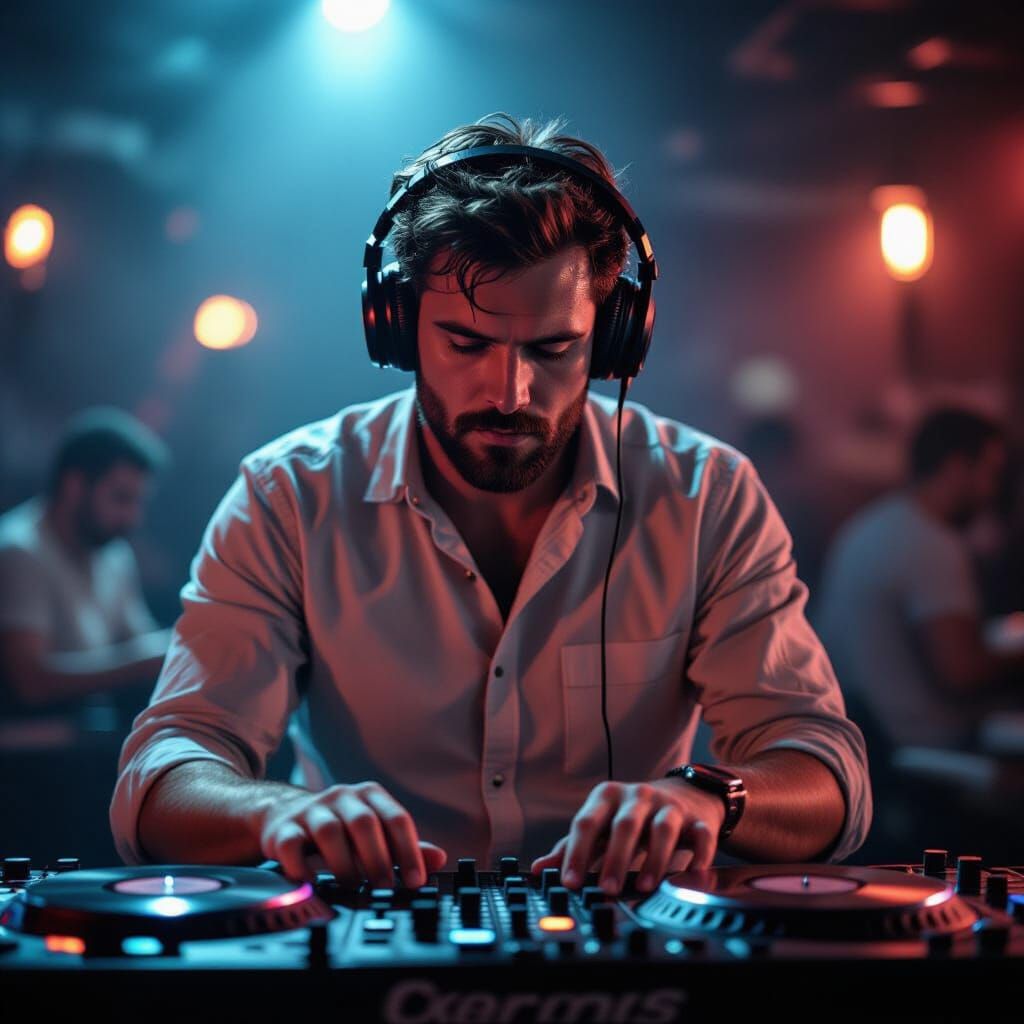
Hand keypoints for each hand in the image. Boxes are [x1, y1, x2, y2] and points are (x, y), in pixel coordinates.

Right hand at [256, 781, 446, 886]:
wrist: (285, 816)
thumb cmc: (341, 831)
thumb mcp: (375, 833)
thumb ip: (405, 847)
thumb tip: (439, 859)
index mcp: (370, 796)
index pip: (396, 818)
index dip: (409, 851)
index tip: (415, 881)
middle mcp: (342, 797)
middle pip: (364, 823)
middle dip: (378, 859)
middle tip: (385, 887)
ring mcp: (311, 810)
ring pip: (330, 831)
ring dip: (344, 864)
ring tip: (353, 887)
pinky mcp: (282, 829)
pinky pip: (290, 845)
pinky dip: (302, 866)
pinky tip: (313, 883)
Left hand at [530, 779, 725, 894]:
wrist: (684, 795)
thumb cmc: (632, 816)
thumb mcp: (601, 825)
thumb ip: (572, 847)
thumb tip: (538, 869)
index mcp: (607, 797)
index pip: (587, 823)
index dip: (577, 853)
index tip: (569, 882)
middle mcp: (637, 796)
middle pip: (624, 825)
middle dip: (615, 858)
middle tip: (607, 889)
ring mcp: (668, 806)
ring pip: (662, 829)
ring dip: (654, 859)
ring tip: (644, 887)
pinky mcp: (697, 819)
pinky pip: (700, 835)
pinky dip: (698, 855)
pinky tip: (692, 876)